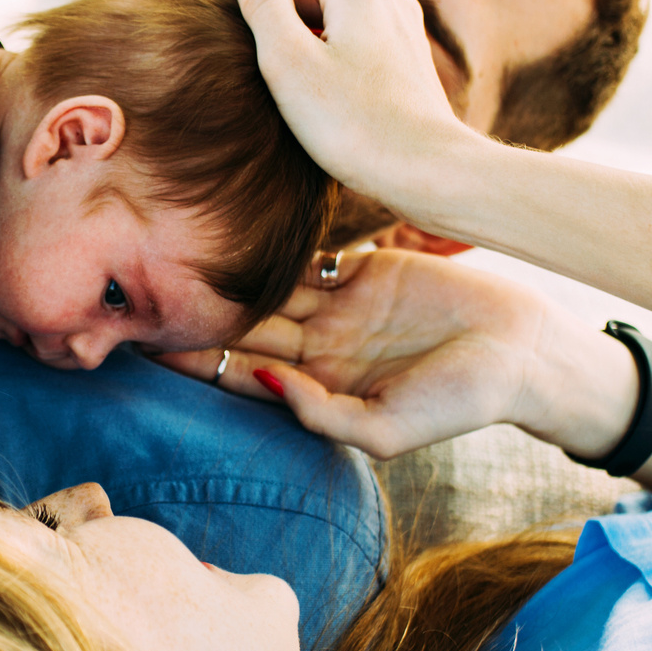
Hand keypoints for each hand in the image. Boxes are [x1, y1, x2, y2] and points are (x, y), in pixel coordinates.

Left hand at [157, 248, 630, 460]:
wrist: (522, 354)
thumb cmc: (460, 403)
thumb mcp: (387, 430)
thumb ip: (322, 415)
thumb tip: (262, 380)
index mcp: (315, 390)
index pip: (237, 372)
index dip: (189, 359)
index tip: (136, 342)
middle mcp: (318, 349)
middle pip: (238, 325)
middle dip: (188, 309)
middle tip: (129, 284)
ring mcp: (340, 307)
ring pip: (264, 285)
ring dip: (220, 270)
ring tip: (164, 244)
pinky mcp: (365, 269)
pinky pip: (308, 252)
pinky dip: (271, 240)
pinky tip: (226, 220)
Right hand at [230, 0, 496, 223]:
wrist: (426, 171)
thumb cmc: (352, 122)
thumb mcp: (288, 62)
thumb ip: (262, 7)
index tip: (232, 7)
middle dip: (279, 2)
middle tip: (248, 50)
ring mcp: (403, 28)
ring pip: (339, 11)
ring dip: (304, 31)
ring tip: (281, 79)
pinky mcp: (409, 62)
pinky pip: (359, 39)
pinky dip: (330, 51)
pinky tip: (320, 95)